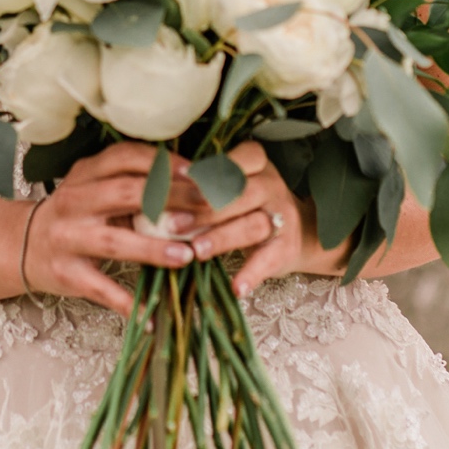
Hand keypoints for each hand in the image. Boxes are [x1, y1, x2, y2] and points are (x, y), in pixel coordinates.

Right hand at [23, 142, 200, 312]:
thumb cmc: (76, 214)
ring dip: (153, 248)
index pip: (126, 157)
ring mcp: (69, 238)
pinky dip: (128, 304)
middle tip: (206, 209)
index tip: (198, 173)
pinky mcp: (67, 274)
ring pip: (115, 241)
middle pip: (126, 193)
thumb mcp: (95, 189)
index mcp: (86, 174)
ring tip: (187, 256)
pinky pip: (102, 290)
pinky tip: (155, 316)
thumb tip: (195, 186)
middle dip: (169, 200)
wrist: (22, 245)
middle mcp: (75, 201)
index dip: (163, 163)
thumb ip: (133, 185)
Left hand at [168, 142, 305, 298]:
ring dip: (222, 238)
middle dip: (205, 209)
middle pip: (240, 193)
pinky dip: (252, 274)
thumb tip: (153, 189)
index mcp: (255, 163)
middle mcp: (272, 185)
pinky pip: (269, 259)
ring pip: (253, 224)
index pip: (234, 160)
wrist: (295, 232)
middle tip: (174, 224)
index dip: (208, 172)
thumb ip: (201, 185)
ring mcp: (283, 216)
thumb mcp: (229, 186)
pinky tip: (236, 288)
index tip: (180, 180)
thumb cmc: (245, 205)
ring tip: (196, 252)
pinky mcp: (287, 247)